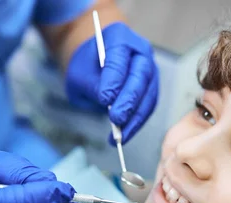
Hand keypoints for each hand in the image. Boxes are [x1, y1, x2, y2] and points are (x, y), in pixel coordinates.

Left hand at [66, 22, 158, 144]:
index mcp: (119, 37)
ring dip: (135, 118)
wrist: (94, 64)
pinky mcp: (151, 89)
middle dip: (129, 101)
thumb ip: (92, 85)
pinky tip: (124, 135)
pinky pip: (148, 107)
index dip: (114, 79)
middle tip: (116, 120)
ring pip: (148, 95)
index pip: (119, 58)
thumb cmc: (86, 66)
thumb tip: (109, 103)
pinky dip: (137, 123)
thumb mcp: (79, 74)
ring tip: (119, 136)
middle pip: (140, 76)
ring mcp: (149, 70)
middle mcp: (140, 51)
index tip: (105, 99)